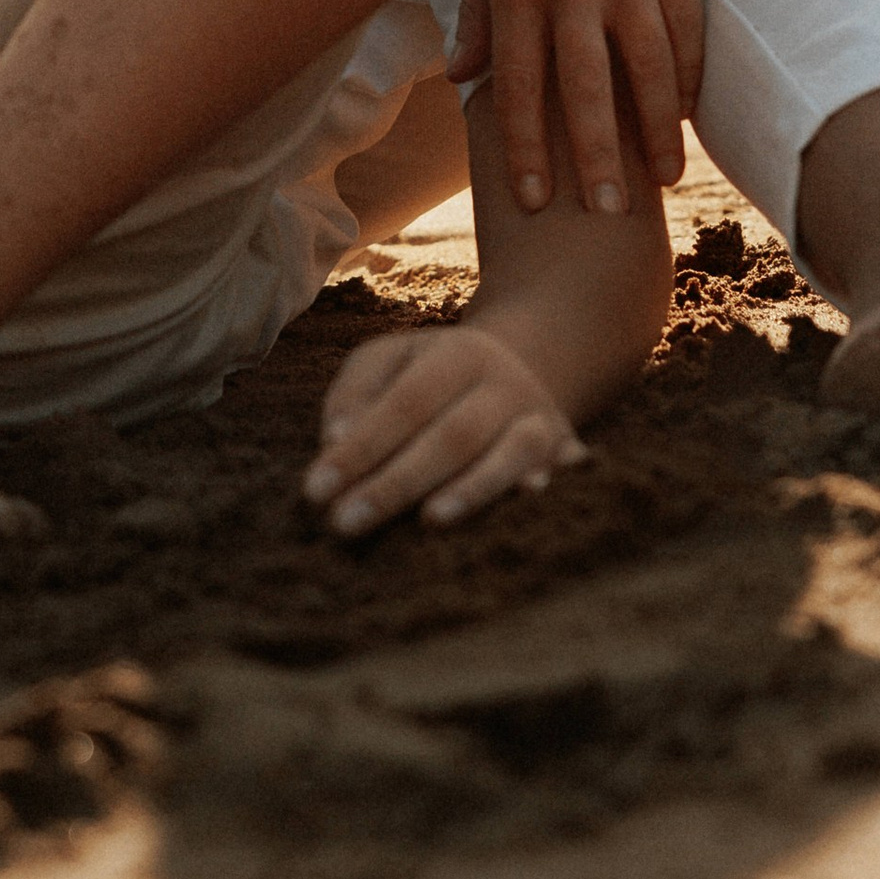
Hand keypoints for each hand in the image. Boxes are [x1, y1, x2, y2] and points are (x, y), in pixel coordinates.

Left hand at [304, 320, 583, 538]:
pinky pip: (556, 471)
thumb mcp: (389, 361)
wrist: (522, 366)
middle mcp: (504, 382)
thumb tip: (334, 439)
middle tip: (345, 524)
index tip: (314, 491)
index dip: (360, 448)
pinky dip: (545, 483)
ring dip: (472, 489)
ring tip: (428, 523)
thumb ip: (355, 393)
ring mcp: (540, 417)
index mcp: (456, 354)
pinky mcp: (565, 451)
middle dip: (397, 482)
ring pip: (510, 453)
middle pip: (451, 435)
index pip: (403, 404)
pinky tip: (529, 500)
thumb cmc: (431, 375)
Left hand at [448, 0, 701, 217]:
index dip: (528, 146)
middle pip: (586, 85)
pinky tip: (687, 111)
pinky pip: (685, 19)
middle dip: (596, 158)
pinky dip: (688, 69)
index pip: (518, 81)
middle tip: (605, 216)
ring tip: (661, 180)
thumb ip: (477, 6)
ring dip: (654, 128)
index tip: (537, 202)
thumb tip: (462, 80)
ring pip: (646, 61)